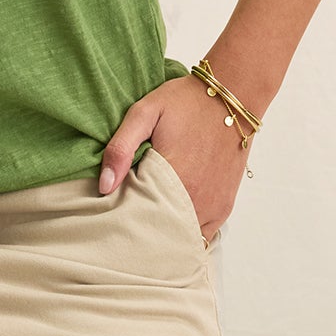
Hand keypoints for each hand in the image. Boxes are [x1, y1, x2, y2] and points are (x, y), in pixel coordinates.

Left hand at [97, 75, 246, 241]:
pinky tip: (172, 218)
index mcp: (172, 179)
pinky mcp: (224, 207)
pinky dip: (186, 231)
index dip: (122, 215)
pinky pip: (202, 235)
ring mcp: (213, 207)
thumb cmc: (187, 102)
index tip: (113, 207)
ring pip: (181, 237)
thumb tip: (104, 186)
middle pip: (160, 233)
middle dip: (142, 228)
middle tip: (128, 214)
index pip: (137, 218)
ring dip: (165, 232)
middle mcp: (195, 200)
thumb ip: (121, 148)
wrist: (231, 99)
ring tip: (149, 215)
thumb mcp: (145, 113)